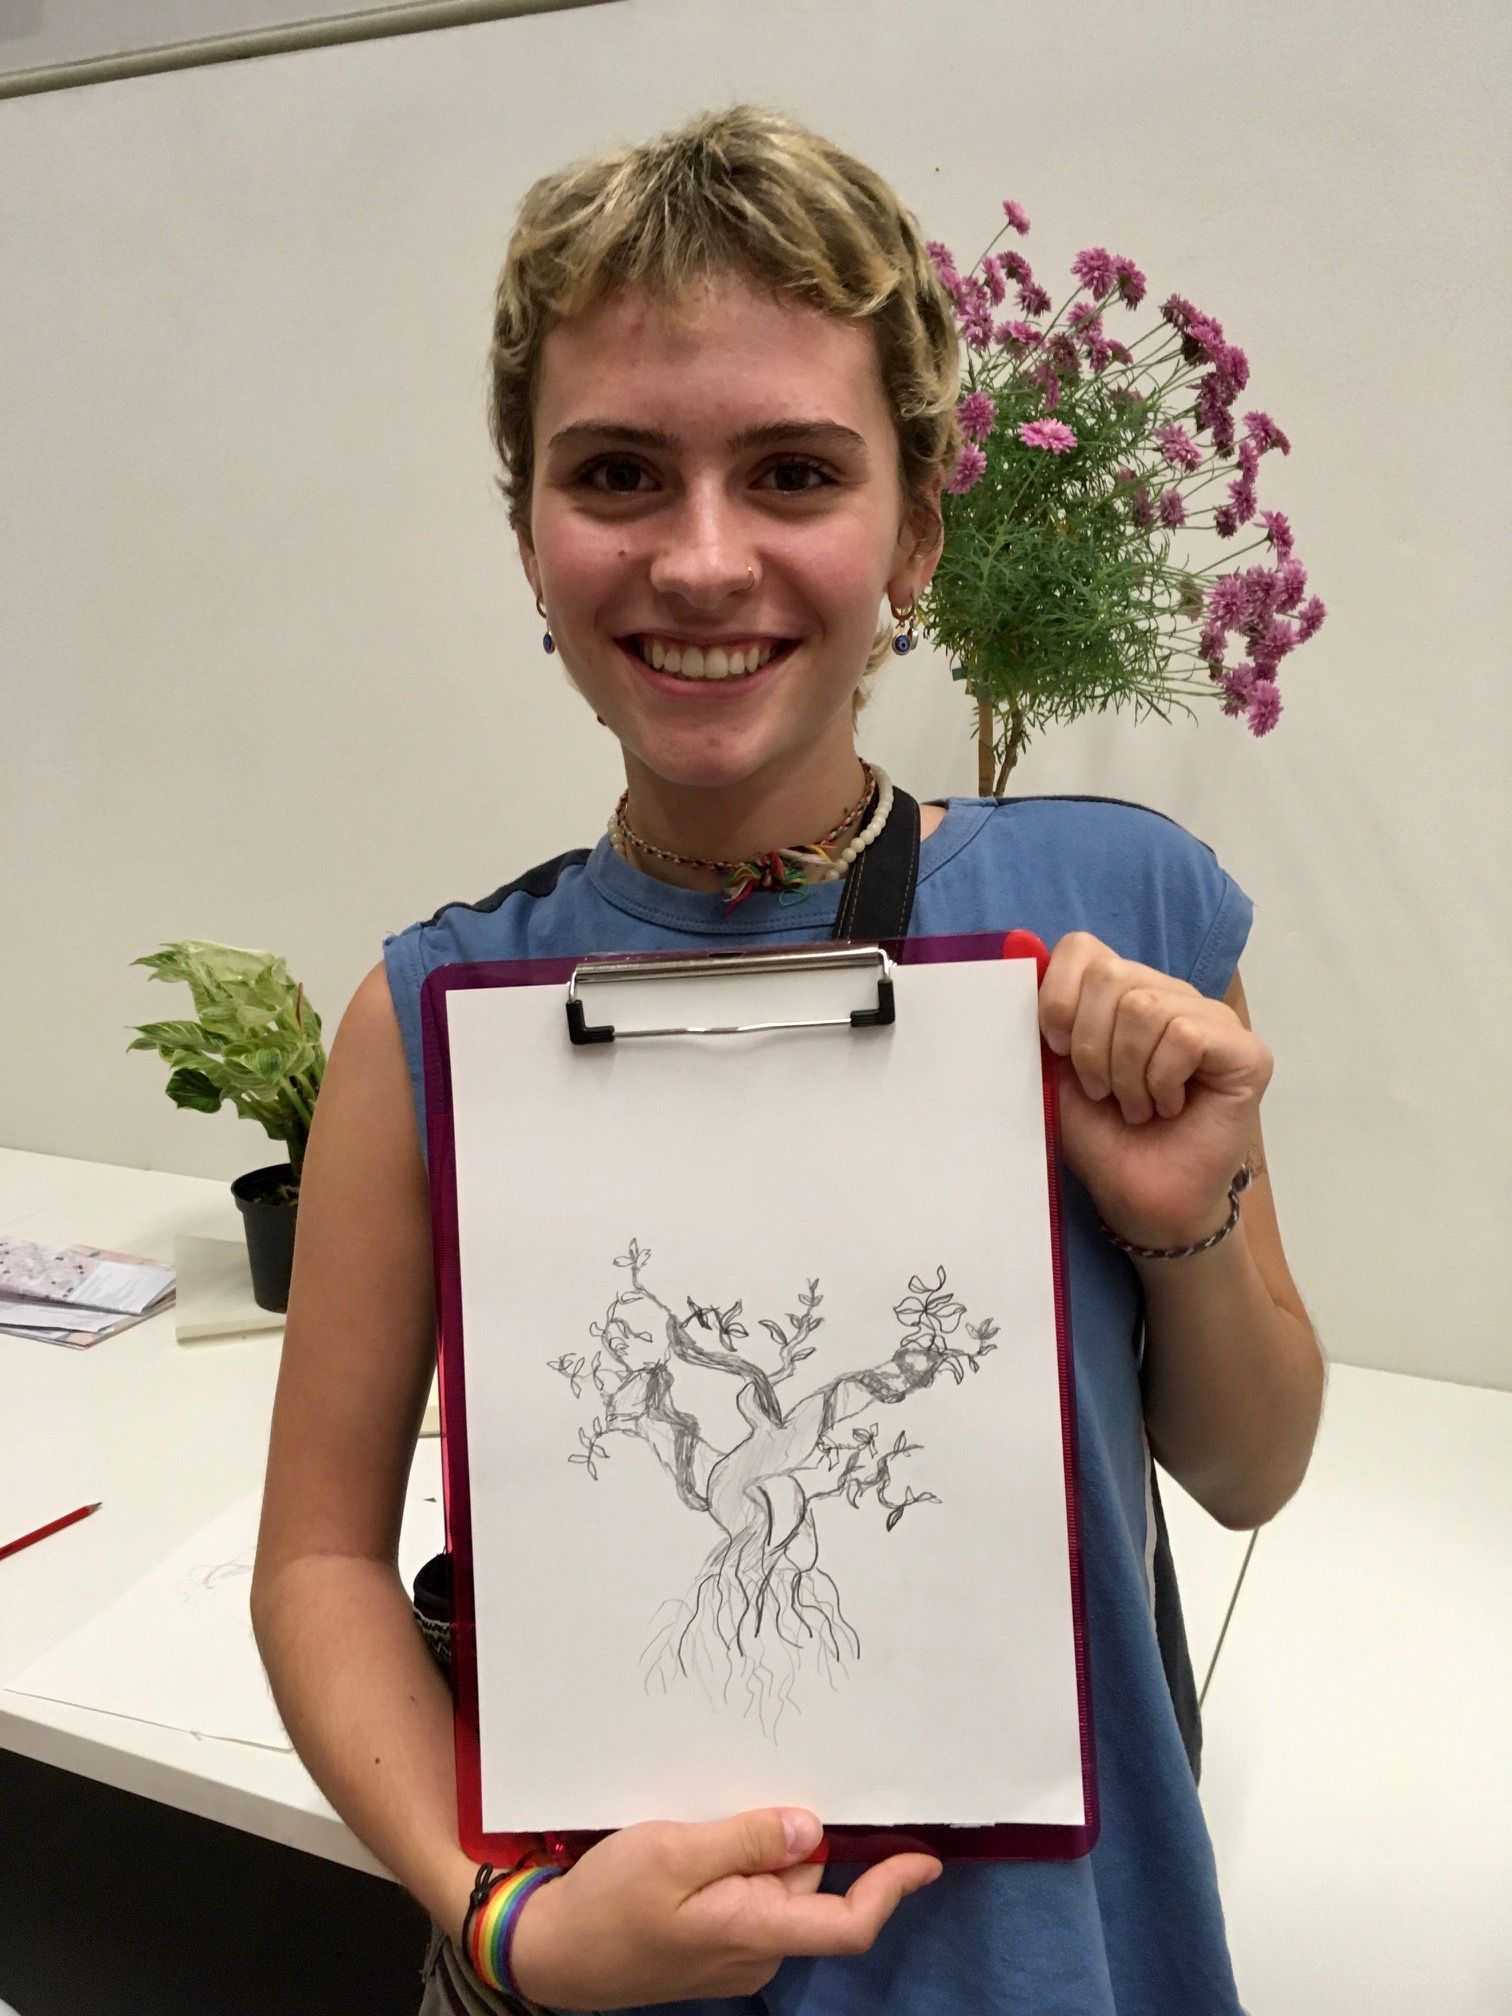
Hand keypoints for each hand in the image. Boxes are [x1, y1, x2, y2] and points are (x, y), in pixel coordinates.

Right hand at [508, 1807, 940, 2009]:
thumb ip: (747, 1839)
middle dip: (791, 1838)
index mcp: (755, 1932)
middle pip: (809, 1883)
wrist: (550, 1953)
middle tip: (739, 1799)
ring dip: (756, 1851)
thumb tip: (814, 1828)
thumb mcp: (673, 1852)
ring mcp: (735, 1955)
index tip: (926, 1857)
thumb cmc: (606, 1903)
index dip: (892, 1890)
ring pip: (775, 1887)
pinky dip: (734, 1867)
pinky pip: (747, 1898)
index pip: (847, 1922)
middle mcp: (757, 1952)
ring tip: (698, 1827)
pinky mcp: (713, 1947)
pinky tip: (692, 1849)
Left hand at [1038, 933, 1270, 1249]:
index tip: (1056, 1049)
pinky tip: (1167, 1107)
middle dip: (1090, 1044)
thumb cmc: (1104, 1138)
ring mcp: (1212, 1020)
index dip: (1059, 996)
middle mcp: (1171, 996)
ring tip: (1135, 1106)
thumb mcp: (1059, 1072)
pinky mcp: (1246, 1052)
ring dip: (1126, 1071)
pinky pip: (1187, 1035)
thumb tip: (1023, 958)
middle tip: (1102, 1092)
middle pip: (1111, 974)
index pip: (1084, 949)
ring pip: (1146, 1006)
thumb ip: (1048, 1020)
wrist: (1140, 1200)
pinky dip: (1161, 1079)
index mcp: (1125, 993)